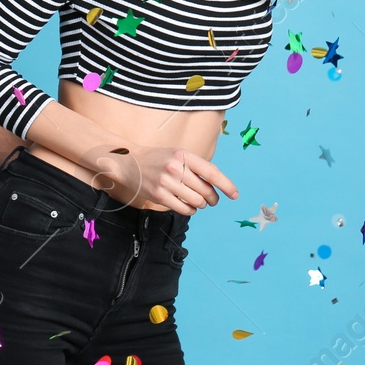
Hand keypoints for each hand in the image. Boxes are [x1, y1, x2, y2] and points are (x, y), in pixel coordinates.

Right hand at [83, 142, 239, 215]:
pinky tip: (188, 205)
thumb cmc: (159, 158)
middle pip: (206, 190)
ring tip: (198, 201)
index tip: (235, 195)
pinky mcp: (158, 195)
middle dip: (213, 198)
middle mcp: (175, 167)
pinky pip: (184, 209)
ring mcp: (166, 182)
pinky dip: (190, 210)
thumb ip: (197, 167)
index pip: (212, 172)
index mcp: (183, 154)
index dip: (226, 185)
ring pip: (197, 202)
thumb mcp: (179, 154)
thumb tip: (219, 185)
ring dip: (202, 204)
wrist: (129, 161)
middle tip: (212, 200)